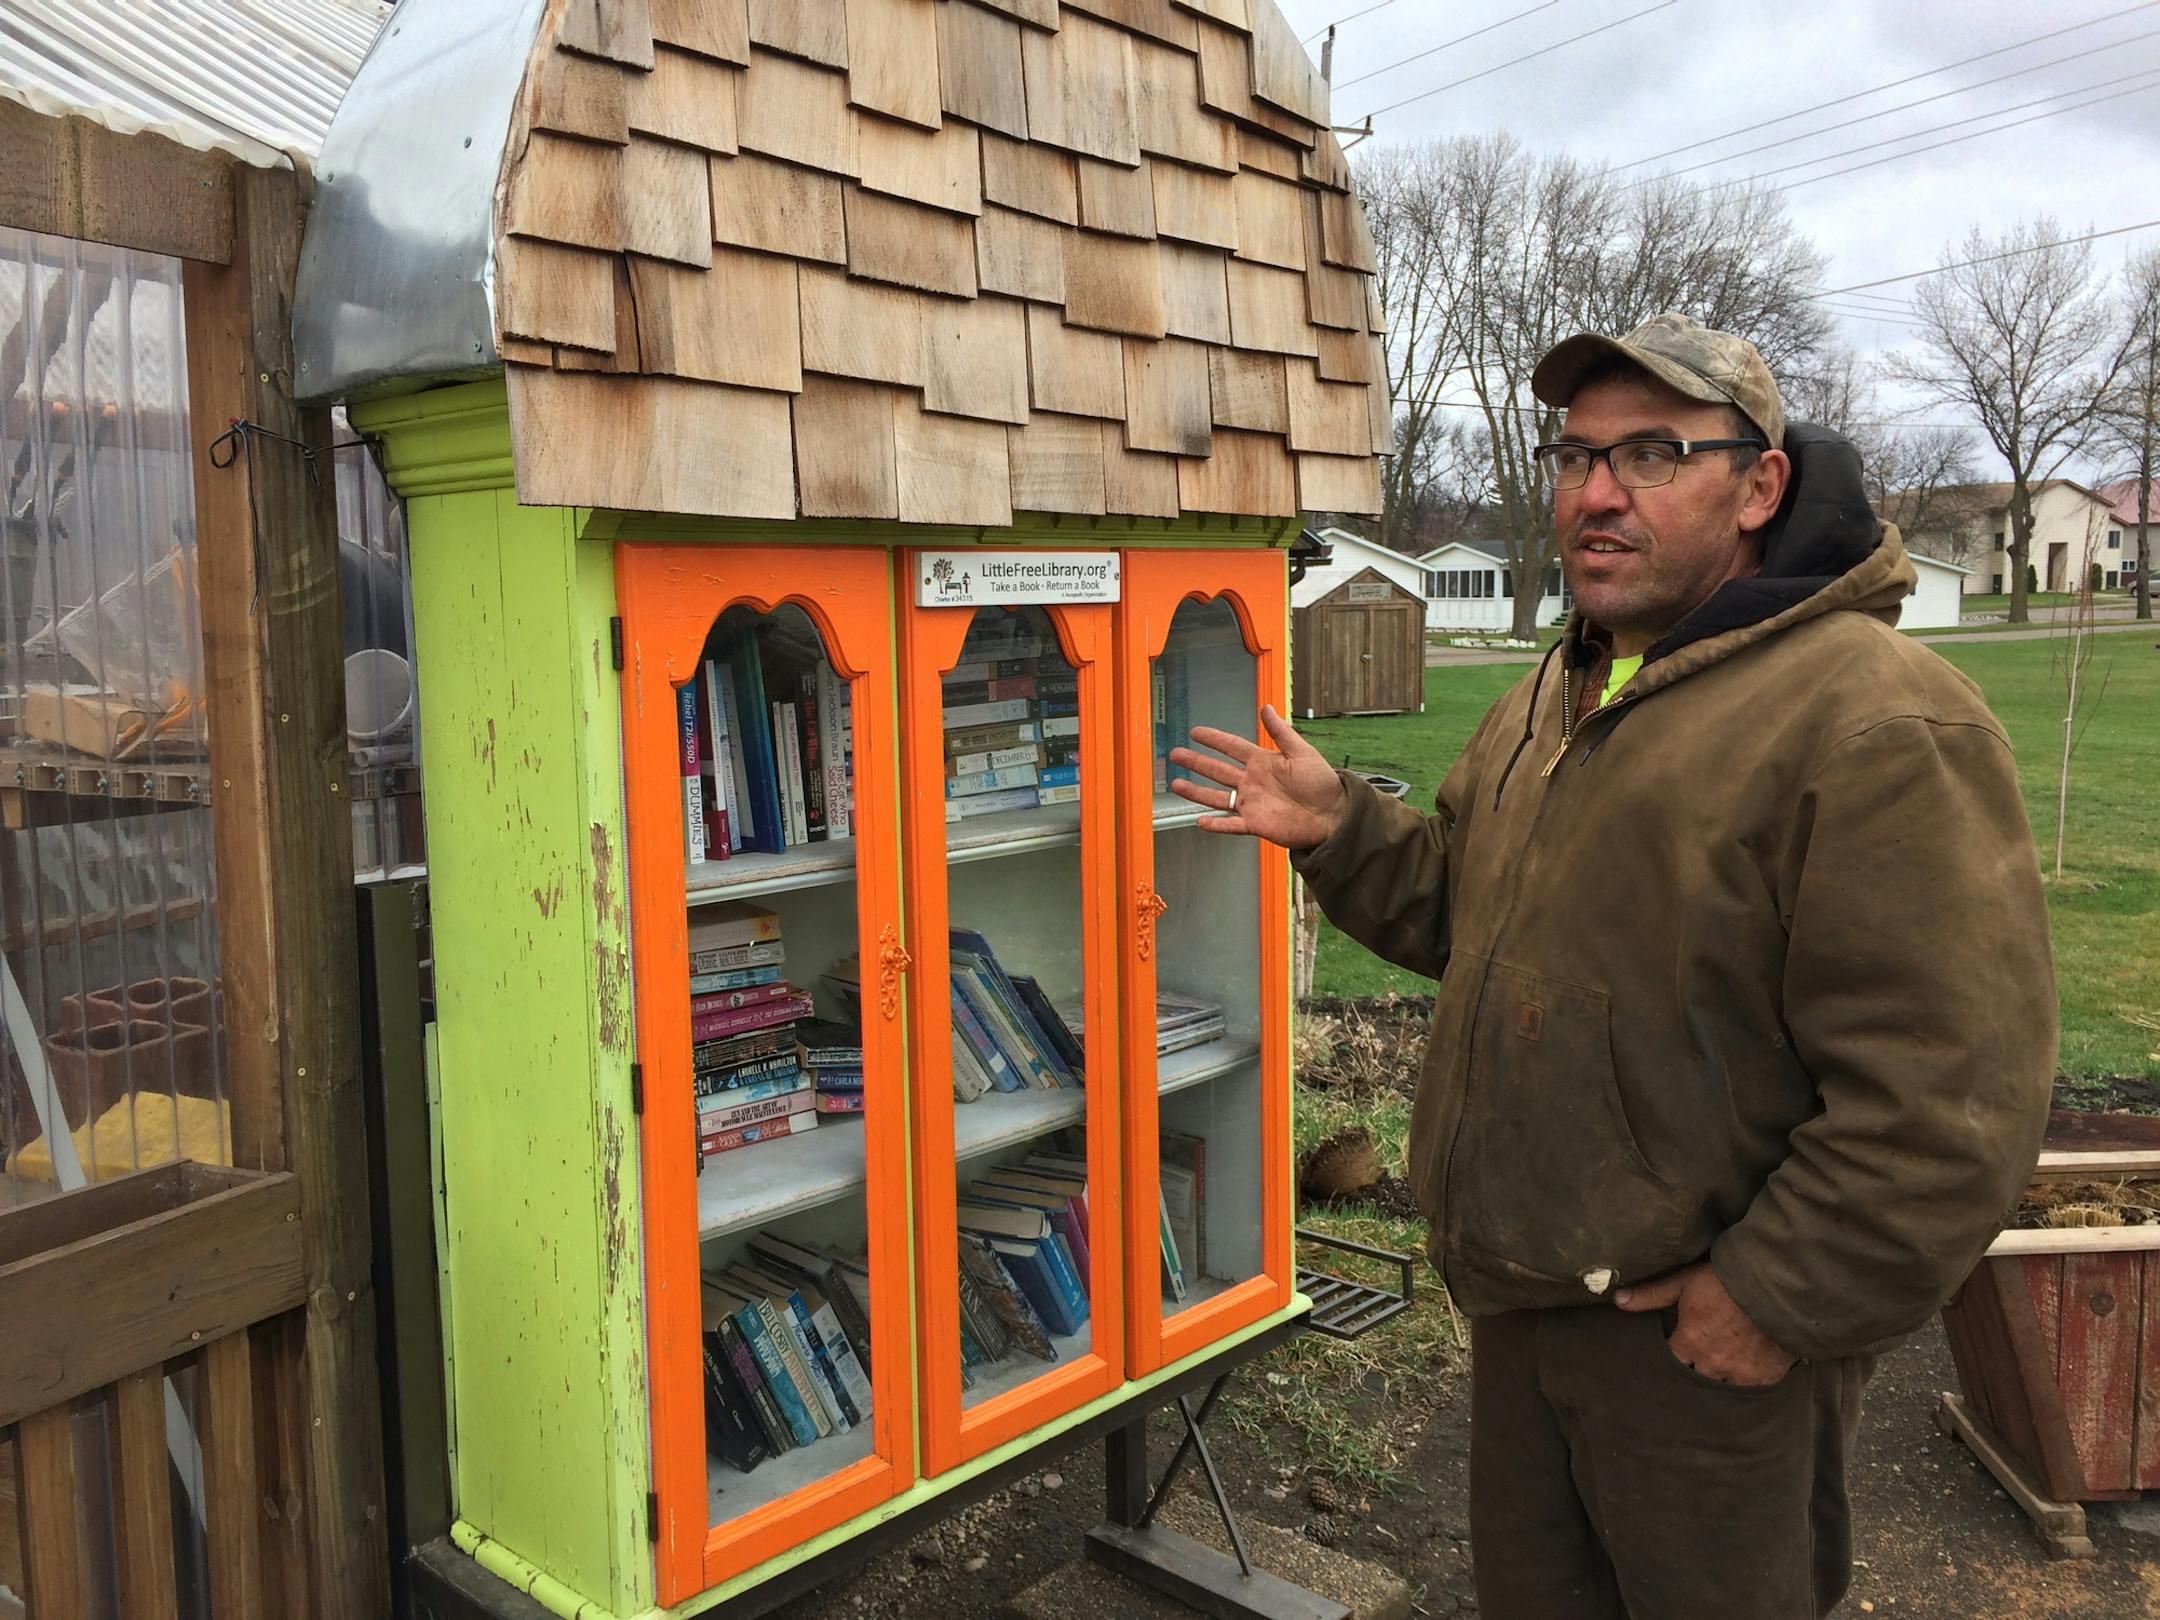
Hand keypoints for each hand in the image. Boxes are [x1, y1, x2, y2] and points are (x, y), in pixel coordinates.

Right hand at [1168, 705, 1348, 849]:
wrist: (1332, 815)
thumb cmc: (1321, 783)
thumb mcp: (1302, 752)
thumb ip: (1281, 732)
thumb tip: (1266, 707)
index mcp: (1263, 762)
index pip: (1232, 747)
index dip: (1214, 739)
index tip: (1196, 732)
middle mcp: (1253, 782)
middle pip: (1217, 770)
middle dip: (1196, 762)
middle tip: (1175, 754)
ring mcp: (1252, 803)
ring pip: (1217, 797)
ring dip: (1196, 791)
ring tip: (1176, 785)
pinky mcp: (1256, 823)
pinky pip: (1231, 824)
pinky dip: (1216, 825)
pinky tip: (1200, 821)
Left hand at [1614, 1262, 1794, 1387]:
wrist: (1776, 1286)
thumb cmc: (1726, 1281)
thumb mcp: (1684, 1282)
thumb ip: (1651, 1295)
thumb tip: (1617, 1300)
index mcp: (1690, 1344)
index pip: (1669, 1364)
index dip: (1667, 1362)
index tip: (1669, 1358)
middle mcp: (1713, 1365)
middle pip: (1695, 1380)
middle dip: (1692, 1375)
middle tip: (1693, 1370)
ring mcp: (1741, 1374)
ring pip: (1722, 1389)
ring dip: (1718, 1382)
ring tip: (1717, 1376)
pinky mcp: (1766, 1377)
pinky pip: (1751, 1391)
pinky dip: (1746, 1385)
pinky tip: (1744, 1379)